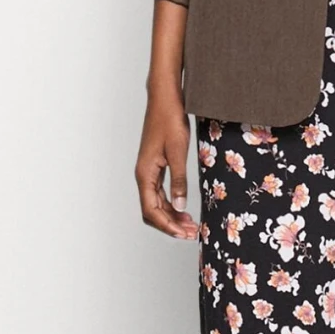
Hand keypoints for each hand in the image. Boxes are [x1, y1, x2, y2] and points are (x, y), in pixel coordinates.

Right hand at [136, 93, 197, 237]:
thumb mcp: (178, 152)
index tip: (183, 234)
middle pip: (152, 210)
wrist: (165, 99)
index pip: (151, 210)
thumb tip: (180, 205)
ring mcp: (149, 171)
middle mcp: (143, 175)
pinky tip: (184, 207)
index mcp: (145, 173)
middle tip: (191, 233)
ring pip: (156, 202)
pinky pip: (160, 192)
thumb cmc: (169, 120)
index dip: (167, 225)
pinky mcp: (155, 165)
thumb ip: (179, 180)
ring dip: (172, 215)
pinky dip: (171, 203)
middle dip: (170, 224)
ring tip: (190, 224)